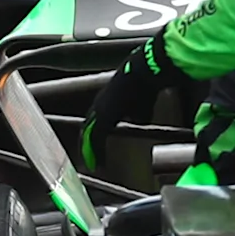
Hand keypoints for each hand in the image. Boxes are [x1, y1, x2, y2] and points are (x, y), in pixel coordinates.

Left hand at [80, 35, 179, 177]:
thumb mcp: (143, 102)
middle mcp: (99, 106)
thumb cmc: (146, 84)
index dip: (95, 137)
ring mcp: (99, 110)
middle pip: (88, 130)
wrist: (146, 72)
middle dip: (88, 146)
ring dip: (89, 150)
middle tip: (90, 160)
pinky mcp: (104, 116)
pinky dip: (94, 151)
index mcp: (108, 102)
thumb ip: (138, 113)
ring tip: (92, 163)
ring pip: (88, 135)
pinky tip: (97, 161)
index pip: (96, 123)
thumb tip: (139, 120)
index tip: (97, 149)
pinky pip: (95, 138)